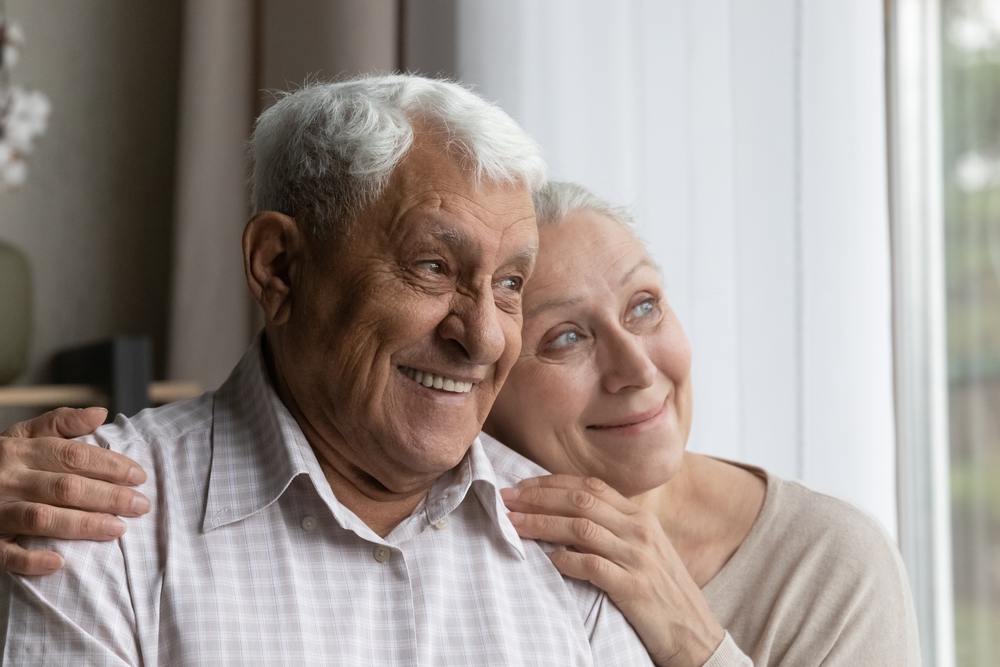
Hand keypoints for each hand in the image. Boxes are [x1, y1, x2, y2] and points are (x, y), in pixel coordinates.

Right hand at [0, 407, 149, 574]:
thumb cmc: (0, 461)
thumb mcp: (23, 434)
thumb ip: (60, 422)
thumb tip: (100, 413)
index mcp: (20, 450)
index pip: (73, 456)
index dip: (109, 466)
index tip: (139, 476)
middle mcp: (8, 479)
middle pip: (65, 488)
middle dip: (108, 497)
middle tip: (141, 505)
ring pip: (42, 518)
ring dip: (83, 525)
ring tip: (118, 529)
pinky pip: (6, 554)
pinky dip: (31, 560)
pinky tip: (60, 562)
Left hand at [501, 475, 724, 666]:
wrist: (697, 636)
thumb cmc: (663, 594)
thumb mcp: (644, 552)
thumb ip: (614, 531)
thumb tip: (568, 518)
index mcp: (641, 518)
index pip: (592, 486)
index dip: (553, 482)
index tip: (523, 484)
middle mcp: (640, 531)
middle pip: (580, 501)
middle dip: (538, 497)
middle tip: (507, 499)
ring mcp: (638, 558)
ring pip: (580, 529)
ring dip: (541, 524)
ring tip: (513, 524)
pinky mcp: (634, 588)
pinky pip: (592, 566)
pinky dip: (565, 560)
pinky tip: (546, 560)